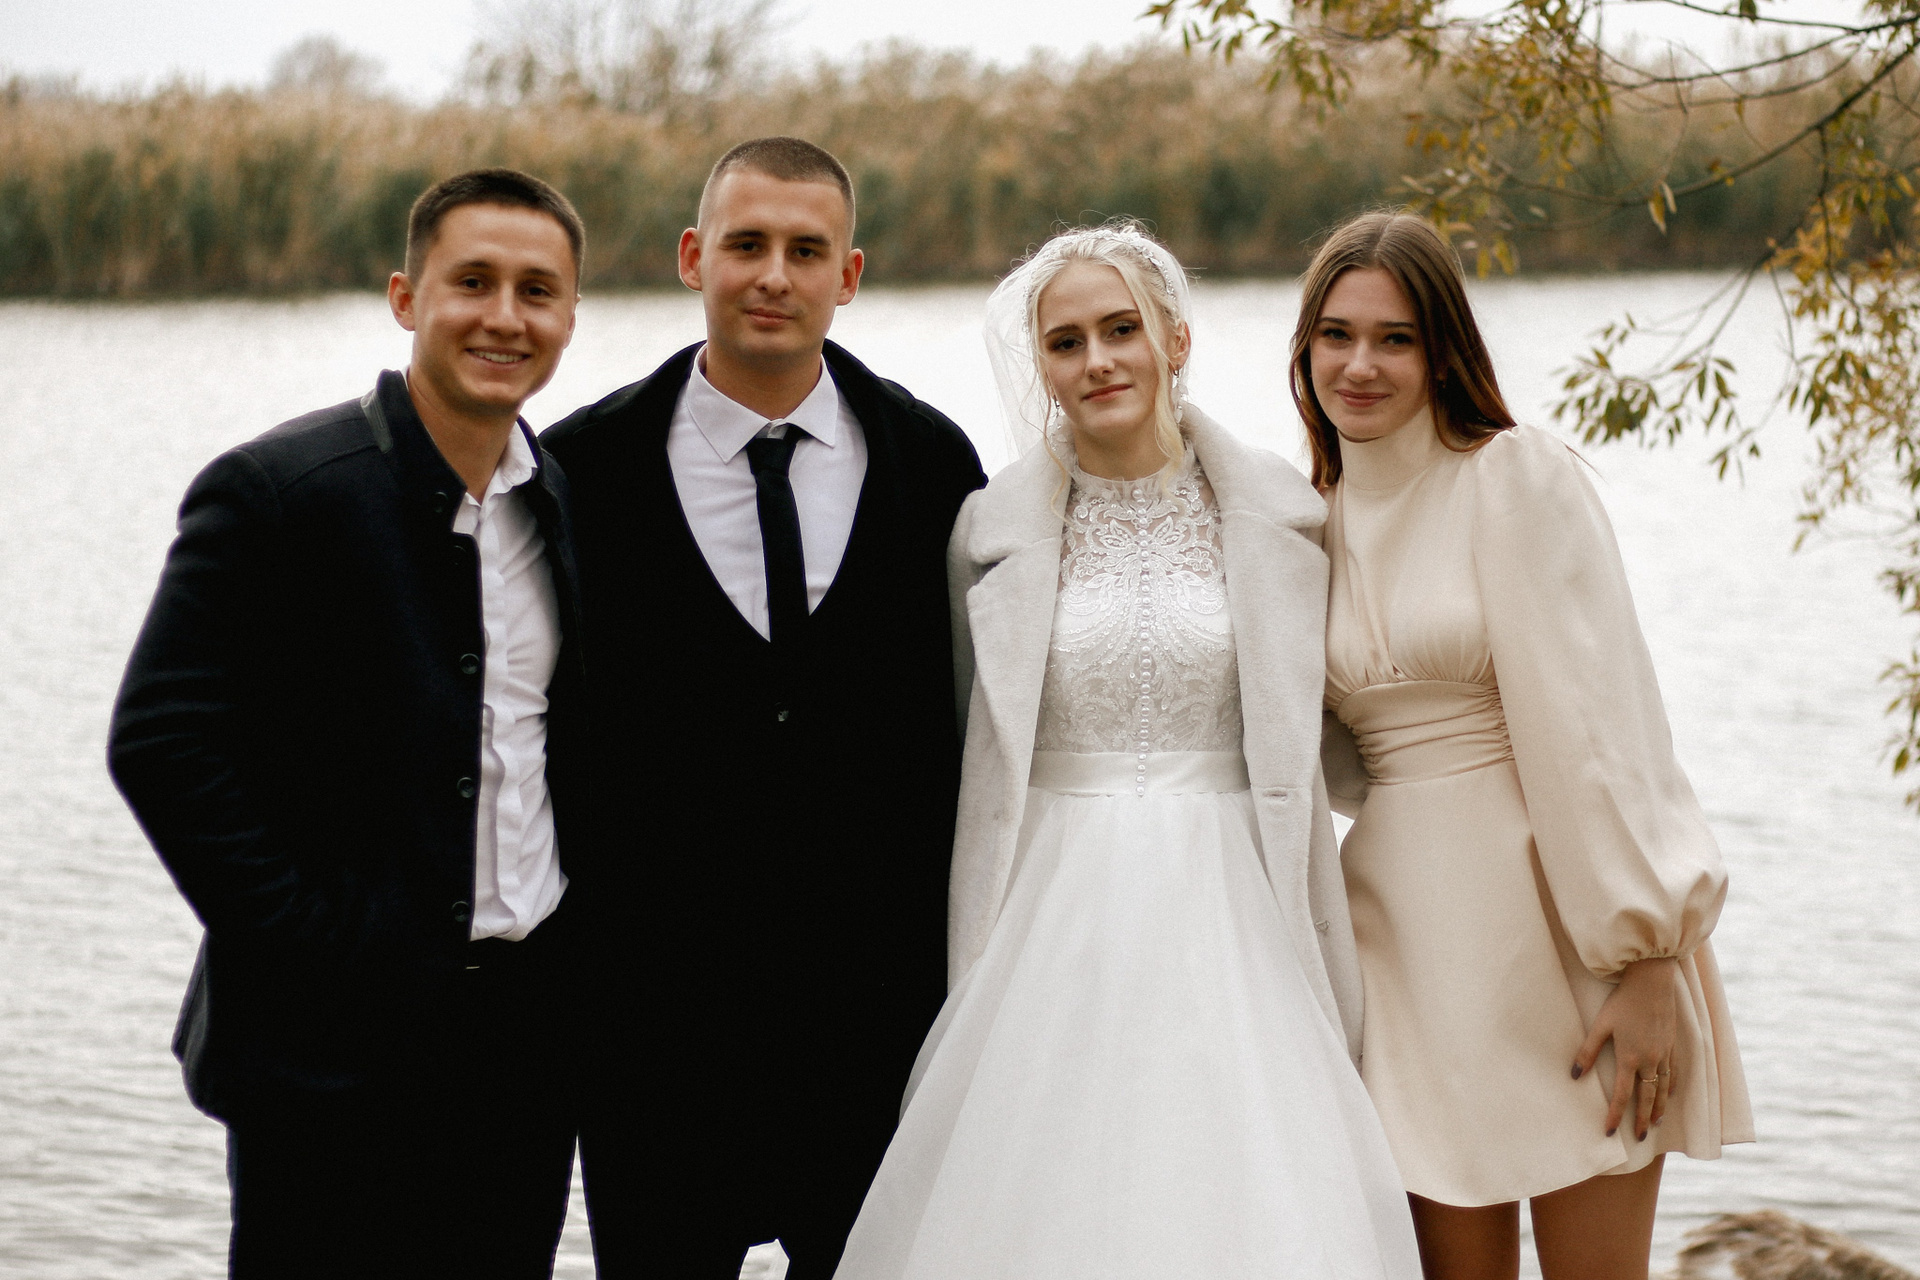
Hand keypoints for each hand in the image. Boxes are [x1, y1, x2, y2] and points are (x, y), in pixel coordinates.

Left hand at [1572, 956, 1677, 1141]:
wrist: (1652, 982)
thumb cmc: (1622, 1001)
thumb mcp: (1601, 1025)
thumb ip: (1588, 1051)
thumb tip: (1574, 1075)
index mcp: (1629, 1058)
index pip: (1621, 1095)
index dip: (1615, 1115)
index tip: (1610, 1132)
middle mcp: (1649, 1061)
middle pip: (1647, 1098)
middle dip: (1643, 1120)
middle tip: (1641, 1137)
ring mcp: (1664, 1054)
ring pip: (1663, 1089)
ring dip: (1660, 1108)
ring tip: (1657, 1123)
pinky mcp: (1672, 1045)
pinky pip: (1674, 1072)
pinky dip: (1671, 1087)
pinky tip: (1670, 1094)